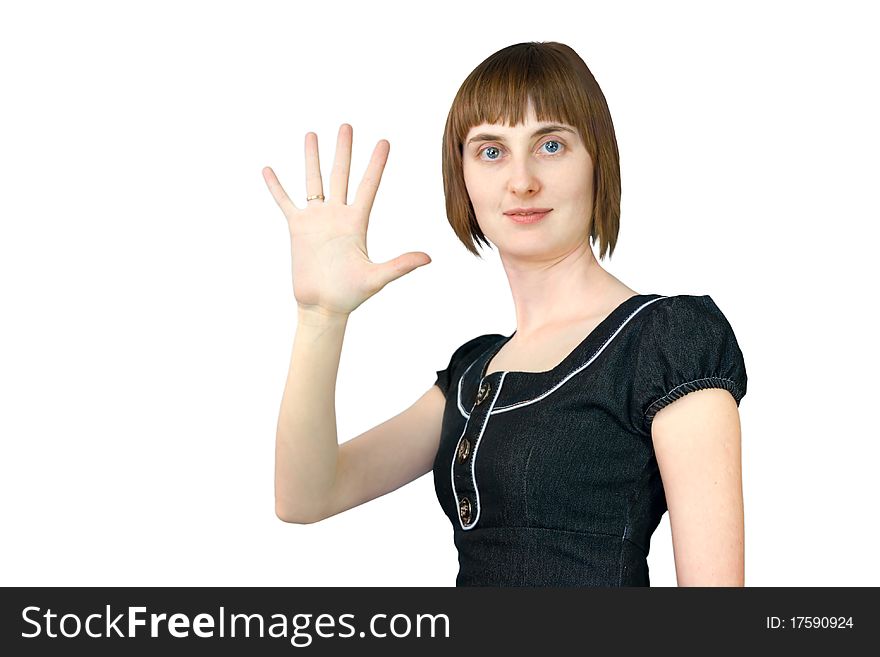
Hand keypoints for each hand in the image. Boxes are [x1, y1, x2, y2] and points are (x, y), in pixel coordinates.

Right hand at [262, 124, 430, 316]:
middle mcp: (337, 215)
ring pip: (314, 181)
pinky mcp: (297, 229)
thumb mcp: (377, 278)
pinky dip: (276, 187)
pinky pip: (285, 202)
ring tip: (311, 134)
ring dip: (313, 158)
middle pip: (341, 174)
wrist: (323, 306)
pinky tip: (268, 169)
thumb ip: (400, 265)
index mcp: (357, 222)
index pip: (368, 186)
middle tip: (347, 126)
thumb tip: (428, 258)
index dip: (376, 164)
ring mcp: (316, 220)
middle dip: (344, 150)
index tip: (384, 142)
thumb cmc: (351, 294)